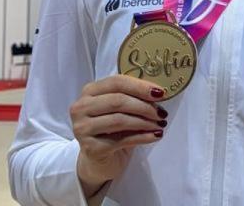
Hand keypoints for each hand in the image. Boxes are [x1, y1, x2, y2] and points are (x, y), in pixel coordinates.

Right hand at [70, 75, 168, 196]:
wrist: (100, 161)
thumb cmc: (113, 131)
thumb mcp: (121, 110)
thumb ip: (133, 98)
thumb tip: (159, 93)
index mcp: (89, 91)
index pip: (116, 82)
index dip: (140, 86)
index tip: (161, 93)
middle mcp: (81, 108)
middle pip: (117, 101)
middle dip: (144, 106)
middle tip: (162, 112)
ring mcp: (83, 129)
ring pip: (119, 120)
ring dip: (145, 122)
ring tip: (160, 124)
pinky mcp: (91, 148)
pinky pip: (122, 140)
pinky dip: (143, 137)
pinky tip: (156, 135)